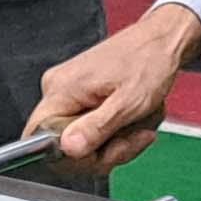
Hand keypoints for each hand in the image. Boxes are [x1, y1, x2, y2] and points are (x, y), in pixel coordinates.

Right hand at [33, 3, 200, 170]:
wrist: (162, 43)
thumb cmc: (149, 62)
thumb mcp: (129, 102)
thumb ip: (97, 127)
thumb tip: (68, 148)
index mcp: (61, 88)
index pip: (38, 139)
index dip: (69, 157)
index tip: (101, 153)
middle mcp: (57, 90)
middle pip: (64, 146)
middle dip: (103, 151)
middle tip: (131, 139)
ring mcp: (69, 94)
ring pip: (81, 141)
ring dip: (115, 142)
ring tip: (137, 126)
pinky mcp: (81, 98)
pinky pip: (90, 129)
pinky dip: (114, 132)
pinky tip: (132, 121)